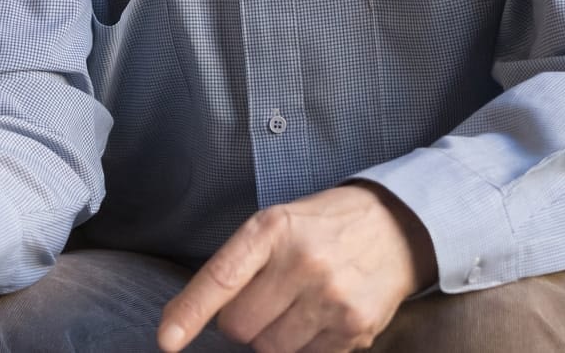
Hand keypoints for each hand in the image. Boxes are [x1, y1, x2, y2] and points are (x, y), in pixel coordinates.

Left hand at [157, 183, 435, 352]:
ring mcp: (331, 298)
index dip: (189, 313)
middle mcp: (303, 262)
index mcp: (272, 229)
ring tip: (295, 306)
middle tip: (265, 299)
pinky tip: (319, 317)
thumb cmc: (322, 227)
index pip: (221, 277)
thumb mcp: (276, 224)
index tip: (167, 340)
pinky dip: (303, 346)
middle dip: (241, 323)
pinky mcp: (355, 328)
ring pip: (270, 349)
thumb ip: (238, 263)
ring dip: (272, 337)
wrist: (397, 227)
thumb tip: (189, 317)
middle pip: (240, 327)